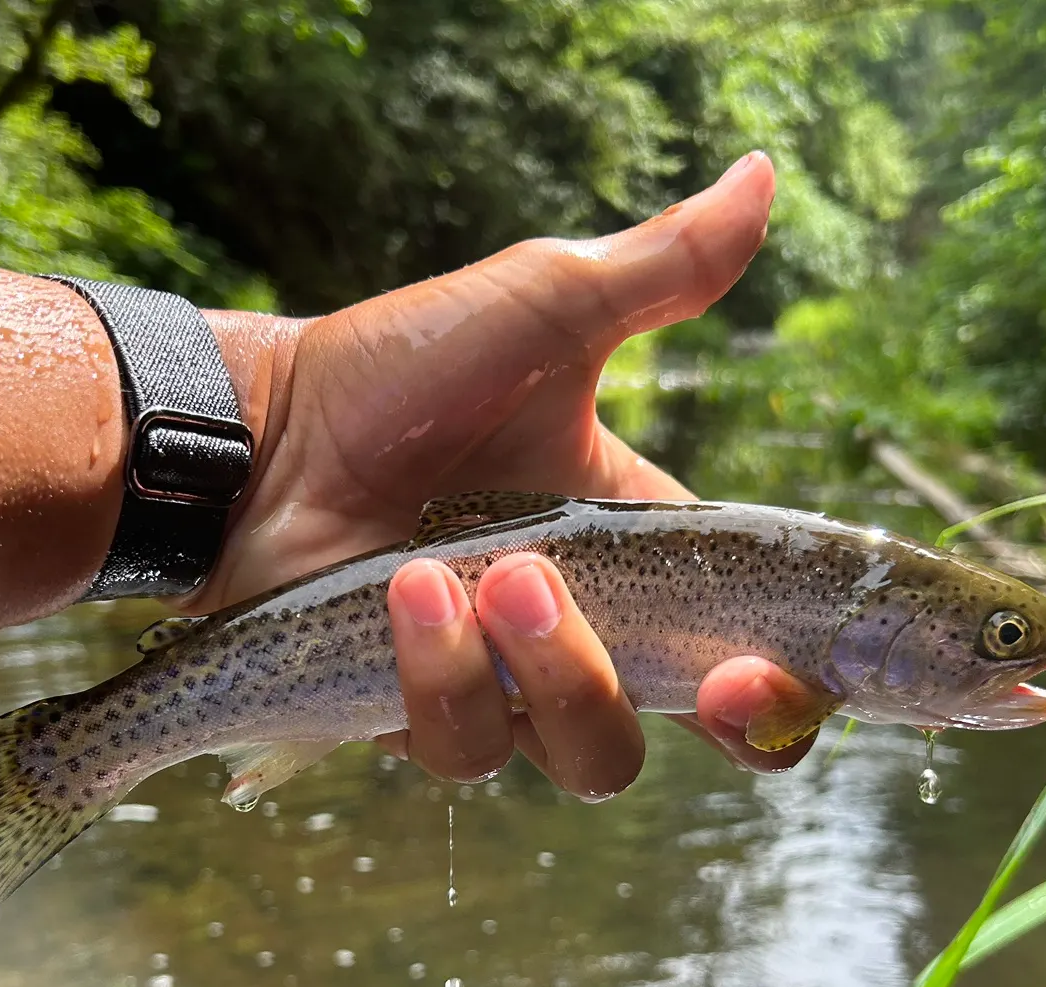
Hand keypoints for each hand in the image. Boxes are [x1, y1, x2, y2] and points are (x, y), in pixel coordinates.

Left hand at [197, 152, 815, 792]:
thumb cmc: (404, 370)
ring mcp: (507, 685)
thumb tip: (764, 172)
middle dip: (697, 717)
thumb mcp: (543, 312)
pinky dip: (443, 678)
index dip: (783, 698)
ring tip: (481, 577)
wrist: (262, 430)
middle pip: (676, 731)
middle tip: (697, 669)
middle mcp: (587, 636)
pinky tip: (403, 595)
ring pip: (582, 755)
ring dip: (551, 674)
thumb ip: (660, 269)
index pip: (745, 659)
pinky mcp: (424, 716)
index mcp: (640, 556)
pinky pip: (469, 747)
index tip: (765, 674)